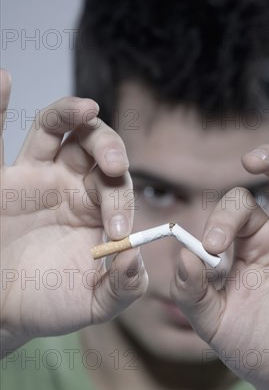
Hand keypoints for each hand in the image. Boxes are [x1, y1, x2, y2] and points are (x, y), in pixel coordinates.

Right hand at [0, 70, 147, 352]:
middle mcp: (72, 185)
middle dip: (109, 149)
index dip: (122, 204)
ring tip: (84, 108)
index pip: (119, 188)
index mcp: (100, 210)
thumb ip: (124, 286)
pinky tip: (4, 80)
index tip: (116, 233)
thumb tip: (134, 258)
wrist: (6, 310)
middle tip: (114, 166)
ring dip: (71, 114)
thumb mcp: (94, 303)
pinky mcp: (2, 178)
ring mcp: (37, 175)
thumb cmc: (51, 303)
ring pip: (57, 129)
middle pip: (97, 146)